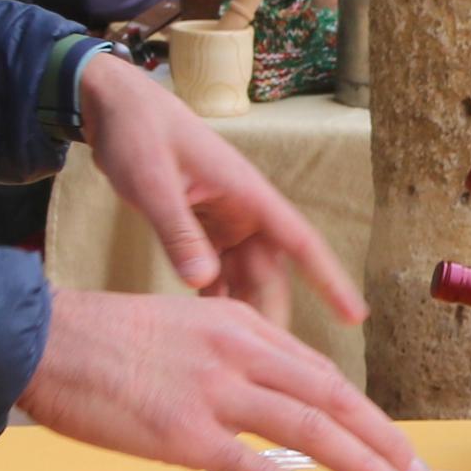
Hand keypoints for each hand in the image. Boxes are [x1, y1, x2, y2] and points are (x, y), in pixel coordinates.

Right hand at [18, 287, 424, 470]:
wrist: (42, 339)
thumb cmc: (100, 338)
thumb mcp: (181, 326)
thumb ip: (226, 353)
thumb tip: (258, 388)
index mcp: (239, 324)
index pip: (317, 372)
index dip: (361, 409)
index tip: (389, 437)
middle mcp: (239, 353)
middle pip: (330, 398)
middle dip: (380, 437)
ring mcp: (214, 393)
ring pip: (309, 431)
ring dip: (362, 465)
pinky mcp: (184, 434)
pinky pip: (255, 469)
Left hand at [78, 51, 365, 330]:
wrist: (114, 107)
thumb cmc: (137, 133)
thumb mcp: (152, 183)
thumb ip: (177, 232)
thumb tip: (202, 282)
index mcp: (246, 193)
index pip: (301, 242)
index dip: (330, 280)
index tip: (356, 316)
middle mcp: (244, 210)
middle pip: (271, 272)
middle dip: (273, 313)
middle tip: (269, 362)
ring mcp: (224, 221)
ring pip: (246, 277)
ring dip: (244, 310)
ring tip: (239, 357)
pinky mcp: (203, 228)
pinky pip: (218, 271)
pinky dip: (215, 298)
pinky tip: (207, 330)